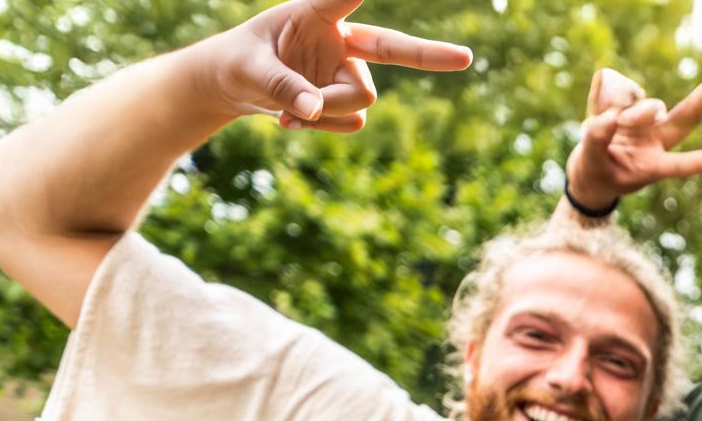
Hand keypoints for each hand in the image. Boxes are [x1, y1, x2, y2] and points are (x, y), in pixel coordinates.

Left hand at [199, 0, 471, 132]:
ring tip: (288, 113)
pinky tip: (294, 120)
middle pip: (392, 49)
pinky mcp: (348, 99)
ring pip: (360, 99)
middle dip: (430, 54)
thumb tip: (315, 110)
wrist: (235, 85)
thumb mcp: (249, 71)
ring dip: (328, 112)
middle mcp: (341, 40)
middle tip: (466, 58)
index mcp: (315, 14)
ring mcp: (349, 70)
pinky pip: (352, 120)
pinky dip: (325, 126)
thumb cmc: (239, 62)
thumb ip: (282, 87)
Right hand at [565, 66, 701, 208]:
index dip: (700, 161)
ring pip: (650, 107)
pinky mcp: (627, 103)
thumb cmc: (597, 174)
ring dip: (636, 113)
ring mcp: (645, 121)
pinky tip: (599, 96)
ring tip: (611, 122)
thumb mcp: (592, 165)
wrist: (588, 168)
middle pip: (685, 116)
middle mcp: (656, 140)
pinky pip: (621, 91)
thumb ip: (598, 142)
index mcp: (653, 165)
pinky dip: (606, 93)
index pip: (679, 164)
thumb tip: (610, 117)